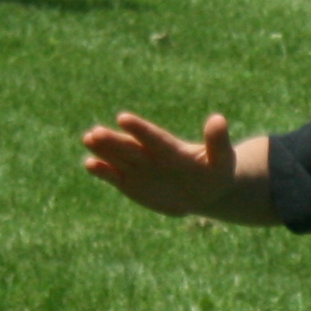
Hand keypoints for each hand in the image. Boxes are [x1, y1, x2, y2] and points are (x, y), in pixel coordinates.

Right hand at [81, 111, 241, 216]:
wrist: (202, 191)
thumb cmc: (214, 173)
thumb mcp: (222, 160)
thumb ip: (218, 142)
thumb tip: (219, 119)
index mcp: (170, 148)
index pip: (153, 138)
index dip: (140, 130)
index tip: (123, 119)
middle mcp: (150, 154)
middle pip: (129, 147)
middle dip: (113, 141)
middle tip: (95, 133)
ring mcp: (138, 167)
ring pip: (117, 157)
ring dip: (103, 150)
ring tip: (88, 139)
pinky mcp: (129, 182)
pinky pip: (114, 176)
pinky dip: (103, 171)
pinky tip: (90, 164)